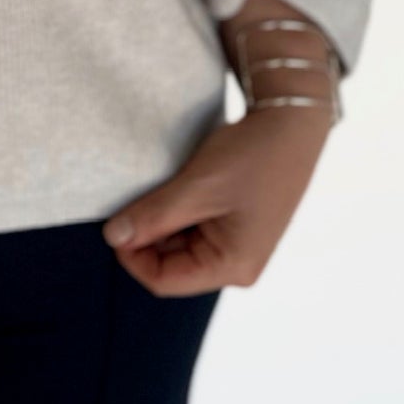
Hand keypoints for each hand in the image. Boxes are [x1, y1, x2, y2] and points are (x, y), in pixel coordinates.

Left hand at [101, 105, 333, 295]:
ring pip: (180, 243)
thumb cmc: (250, 157)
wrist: (291, 122)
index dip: (131, 255)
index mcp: (231, 267)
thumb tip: (113, 238)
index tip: (115, 221)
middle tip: (137, 197)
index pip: (163, 280)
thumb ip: (153, 217)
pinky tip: (179, 185)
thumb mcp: (196, 187)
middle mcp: (236, 265)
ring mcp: (237, 244)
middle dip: (147, 234)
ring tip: (163, 187)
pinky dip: (178, 209)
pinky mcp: (236, 224)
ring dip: (162, 219)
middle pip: (171, 263)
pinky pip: (194, 227)